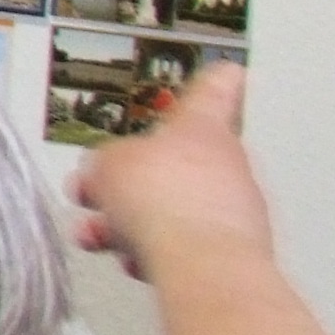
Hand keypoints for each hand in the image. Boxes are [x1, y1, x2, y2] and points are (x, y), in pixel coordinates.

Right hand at [74, 63, 269, 284]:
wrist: (200, 264)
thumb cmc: (166, 204)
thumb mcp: (107, 166)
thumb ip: (104, 164)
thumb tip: (102, 173)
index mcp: (201, 129)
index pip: (210, 94)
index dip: (214, 81)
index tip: (229, 69)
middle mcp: (226, 166)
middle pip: (174, 165)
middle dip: (132, 184)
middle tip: (100, 195)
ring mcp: (234, 211)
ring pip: (175, 210)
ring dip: (135, 223)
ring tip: (102, 238)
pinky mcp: (233, 252)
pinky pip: (186, 244)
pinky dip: (158, 251)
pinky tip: (135, 262)